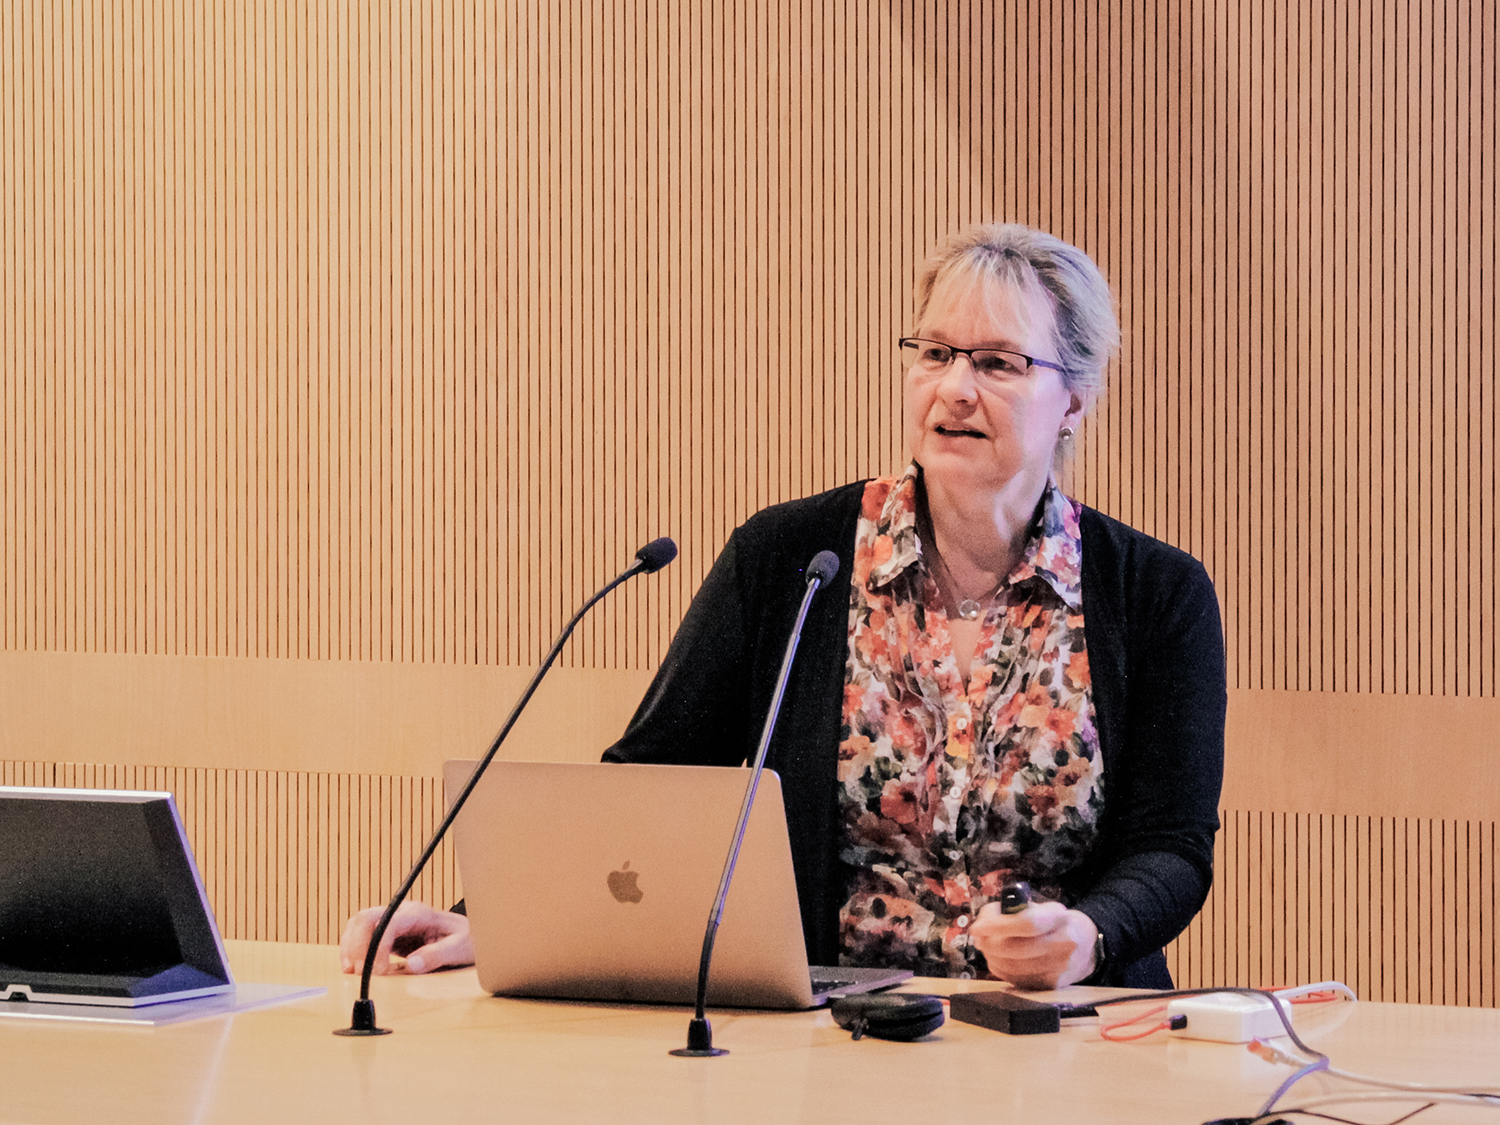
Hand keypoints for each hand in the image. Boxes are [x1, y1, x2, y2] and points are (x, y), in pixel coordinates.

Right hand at [339, 900, 473, 975]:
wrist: (470, 936)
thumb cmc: (466, 939)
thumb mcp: (459, 948)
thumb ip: (437, 955)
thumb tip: (412, 964)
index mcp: (419, 913)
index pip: (389, 924)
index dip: (378, 947)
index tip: (378, 972)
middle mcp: (402, 912)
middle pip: (367, 917)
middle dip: (357, 944)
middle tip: (357, 972)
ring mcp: (393, 920)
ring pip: (359, 924)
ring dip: (350, 945)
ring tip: (350, 971)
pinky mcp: (388, 932)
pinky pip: (362, 934)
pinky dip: (352, 948)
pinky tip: (353, 966)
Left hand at [969, 901, 1097, 989]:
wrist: (1086, 947)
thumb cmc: (1056, 923)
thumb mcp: (1042, 907)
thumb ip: (1013, 910)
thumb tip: (983, 924)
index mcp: (1060, 919)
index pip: (1026, 924)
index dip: (997, 925)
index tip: (978, 926)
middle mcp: (1062, 946)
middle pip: (1015, 948)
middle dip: (989, 942)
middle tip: (978, 935)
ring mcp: (1058, 970)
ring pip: (1012, 967)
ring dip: (991, 956)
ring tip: (987, 944)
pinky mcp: (1050, 986)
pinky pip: (1016, 979)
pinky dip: (1001, 968)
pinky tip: (999, 958)